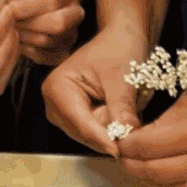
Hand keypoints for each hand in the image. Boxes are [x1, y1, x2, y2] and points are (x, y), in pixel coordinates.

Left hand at [0, 0, 84, 66]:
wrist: (6, 2)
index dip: (27, 6)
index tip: (9, 7)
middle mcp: (75, 10)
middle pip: (58, 23)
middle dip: (29, 24)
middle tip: (12, 21)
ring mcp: (72, 33)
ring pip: (50, 41)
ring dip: (25, 37)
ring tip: (12, 29)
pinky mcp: (64, 51)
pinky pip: (48, 58)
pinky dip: (29, 52)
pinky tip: (19, 42)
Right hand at [42, 21, 152, 154]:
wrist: (124, 36)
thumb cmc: (120, 47)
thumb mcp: (123, 77)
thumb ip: (122, 108)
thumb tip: (126, 138)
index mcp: (57, 88)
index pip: (80, 123)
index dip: (102, 138)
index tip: (120, 151)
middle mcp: (54, 103)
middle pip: (84, 134)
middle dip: (109, 132)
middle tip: (132, 122)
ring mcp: (64, 112)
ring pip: (92, 136)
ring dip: (112, 129)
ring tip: (127, 108)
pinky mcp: (77, 116)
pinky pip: (97, 132)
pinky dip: (112, 126)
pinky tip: (122, 111)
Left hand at [118, 70, 186, 186]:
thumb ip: (178, 111)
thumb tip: (150, 130)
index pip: (148, 147)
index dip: (128, 146)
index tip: (118, 142)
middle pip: (157, 173)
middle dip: (135, 166)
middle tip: (123, 157)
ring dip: (157, 178)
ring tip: (144, 166)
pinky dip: (182, 185)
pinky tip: (176, 173)